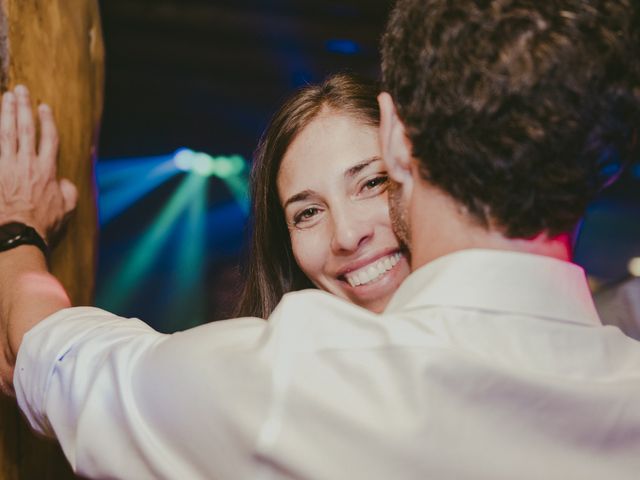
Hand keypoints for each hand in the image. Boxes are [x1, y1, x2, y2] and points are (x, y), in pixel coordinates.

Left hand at [0, 85, 76, 241]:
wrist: (20, 236)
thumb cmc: (44, 224)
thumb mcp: (67, 208)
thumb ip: (68, 190)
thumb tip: (64, 181)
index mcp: (47, 170)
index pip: (48, 137)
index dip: (46, 120)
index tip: (43, 106)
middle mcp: (27, 164)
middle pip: (25, 128)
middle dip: (23, 107)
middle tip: (20, 90)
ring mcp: (7, 168)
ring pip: (6, 134)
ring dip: (5, 113)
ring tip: (4, 97)